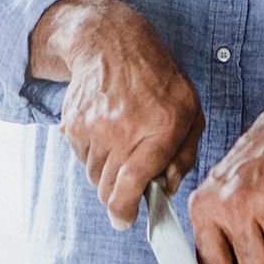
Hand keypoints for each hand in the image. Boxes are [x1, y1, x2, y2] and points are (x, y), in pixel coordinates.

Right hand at [34, 0, 204, 230]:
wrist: (112, 44)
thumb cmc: (158, 80)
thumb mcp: (190, 111)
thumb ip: (184, 155)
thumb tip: (167, 189)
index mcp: (161, 128)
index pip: (131, 184)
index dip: (124, 211)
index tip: (124, 220)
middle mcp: (125, 129)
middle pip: (107, 189)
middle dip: (118, 194)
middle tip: (129, 179)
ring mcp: (95, 127)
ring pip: (93, 176)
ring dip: (106, 172)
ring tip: (120, 143)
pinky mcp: (74, 124)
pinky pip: (80, 158)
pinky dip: (93, 154)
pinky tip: (106, 130)